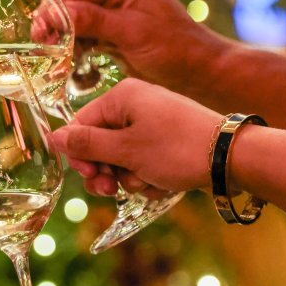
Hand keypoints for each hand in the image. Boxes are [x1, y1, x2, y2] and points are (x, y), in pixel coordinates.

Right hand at [51, 79, 219, 197]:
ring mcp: (154, 121)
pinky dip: (147, 175)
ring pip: (122, 156)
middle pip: (100, 142)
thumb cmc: (177, 149)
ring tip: (146, 183)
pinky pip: (143, 160)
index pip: (81, 123)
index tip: (91, 176)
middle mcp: (136, 104)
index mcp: (122, 96)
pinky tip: (161, 183)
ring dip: (128, 176)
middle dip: (106, 170)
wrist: (231, 158)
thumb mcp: (126, 150)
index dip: (80, 154)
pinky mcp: (167, 139)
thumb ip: (87, 145)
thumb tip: (54, 137)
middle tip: (113, 189)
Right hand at [61, 0, 230, 95]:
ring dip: (66, 41)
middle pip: (72, 2)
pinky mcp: (111, 26)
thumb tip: (53, 13)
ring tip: (60, 62)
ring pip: (74, 19)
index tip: (40, 32)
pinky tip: (76, 65)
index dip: (56, 10)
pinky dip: (77, 48)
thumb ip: (91, 20)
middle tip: (46, 48)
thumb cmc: (173, 48)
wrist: (196, 71)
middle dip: (59, 27)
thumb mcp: (130, 33)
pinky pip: (84, 33)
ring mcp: (113, 5)